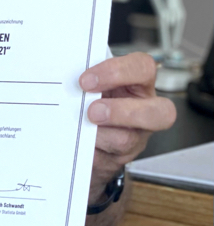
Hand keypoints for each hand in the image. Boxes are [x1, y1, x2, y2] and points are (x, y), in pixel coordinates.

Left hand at [80, 52, 175, 198]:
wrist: (82, 131)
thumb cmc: (91, 96)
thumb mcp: (92, 82)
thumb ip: (87, 77)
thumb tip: (64, 75)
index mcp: (138, 82)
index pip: (143, 67)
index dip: (116, 72)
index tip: (85, 80)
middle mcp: (145, 110)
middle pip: (161, 112)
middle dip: (122, 111)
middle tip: (92, 111)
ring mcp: (136, 137)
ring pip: (127, 139)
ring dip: (97, 134)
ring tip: (79, 128)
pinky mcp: (119, 158)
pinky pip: (105, 159)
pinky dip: (87, 150)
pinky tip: (75, 142)